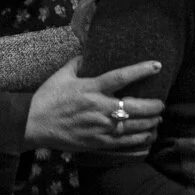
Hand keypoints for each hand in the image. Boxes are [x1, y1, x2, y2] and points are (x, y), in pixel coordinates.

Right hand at [26, 58, 164, 153]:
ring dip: (150, 122)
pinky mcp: (98, 142)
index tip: (157, 66)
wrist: (32, 123)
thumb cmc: (47, 97)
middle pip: (135, 107)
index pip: (121, 77)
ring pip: (134, 126)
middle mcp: (98, 108)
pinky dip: (140, 138)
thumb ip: (79, 62)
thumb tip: (90, 51)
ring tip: (158, 119)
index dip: (141, 70)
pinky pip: (125, 142)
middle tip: (161, 103)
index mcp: (91, 88)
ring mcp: (100, 127)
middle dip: (154, 106)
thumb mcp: (61, 75)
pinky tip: (148, 135)